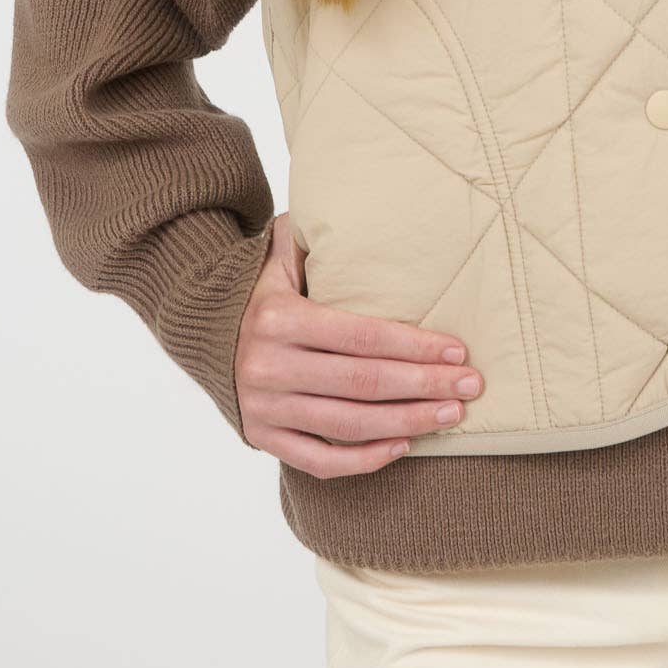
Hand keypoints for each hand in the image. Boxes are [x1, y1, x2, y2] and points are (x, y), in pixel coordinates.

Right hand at [234, 212, 485, 474]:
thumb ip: (312, 235)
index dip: (415, 346)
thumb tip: (362, 206)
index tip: (458, 351)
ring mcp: (264, 408)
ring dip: (407, 422)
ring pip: (349, 425)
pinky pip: (320, 461)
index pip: (362, 337)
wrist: (196, 328)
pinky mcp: (261, 438)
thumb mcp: (276, 253)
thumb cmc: (258, 288)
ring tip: (451, 416)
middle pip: (363, 383)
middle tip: (470, 386)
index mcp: (279, 319)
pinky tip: (404, 445)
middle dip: (425, 386)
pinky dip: (365, 459)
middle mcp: (269, 367)